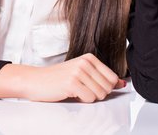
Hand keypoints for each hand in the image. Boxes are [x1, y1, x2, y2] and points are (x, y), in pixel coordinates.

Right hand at [0, 53, 126, 102]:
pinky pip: (89, 99)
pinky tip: (70, 93)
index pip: (112, 78)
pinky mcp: (72, 82)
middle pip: (108, 88)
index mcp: (89, 58)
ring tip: (75, 90)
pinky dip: (81, 100)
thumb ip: (102, 77)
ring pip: (100, 95)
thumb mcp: (81, 73)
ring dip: (88, 97)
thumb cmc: (57, 78)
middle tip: (81, 89)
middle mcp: (85, 62)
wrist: (35, 80)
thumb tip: (122, 83)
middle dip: (96, 93)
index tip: (90, 86)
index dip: (104, 87)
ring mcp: (79, 71)